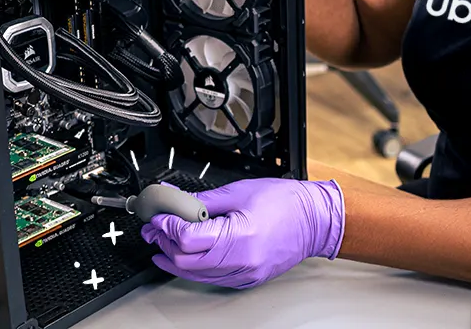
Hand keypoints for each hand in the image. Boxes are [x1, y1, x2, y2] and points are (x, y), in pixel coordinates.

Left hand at [140, 178, 344, 288]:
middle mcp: (242, 260)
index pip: (187, 238)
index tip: (158, 216)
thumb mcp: (239, 191)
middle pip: (185, 261)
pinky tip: (186, 254)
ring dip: (174, 258)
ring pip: (195, 274)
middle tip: (155, 228)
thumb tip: (177, 201)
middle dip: (164, 243)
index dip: (166, 226)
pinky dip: (194, 267)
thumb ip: (203, 201)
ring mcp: (245, 273)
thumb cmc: (286, 202)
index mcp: (240, 236)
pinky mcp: (248, 278)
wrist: (315, 219)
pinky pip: (211, 278)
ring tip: (163, 242)